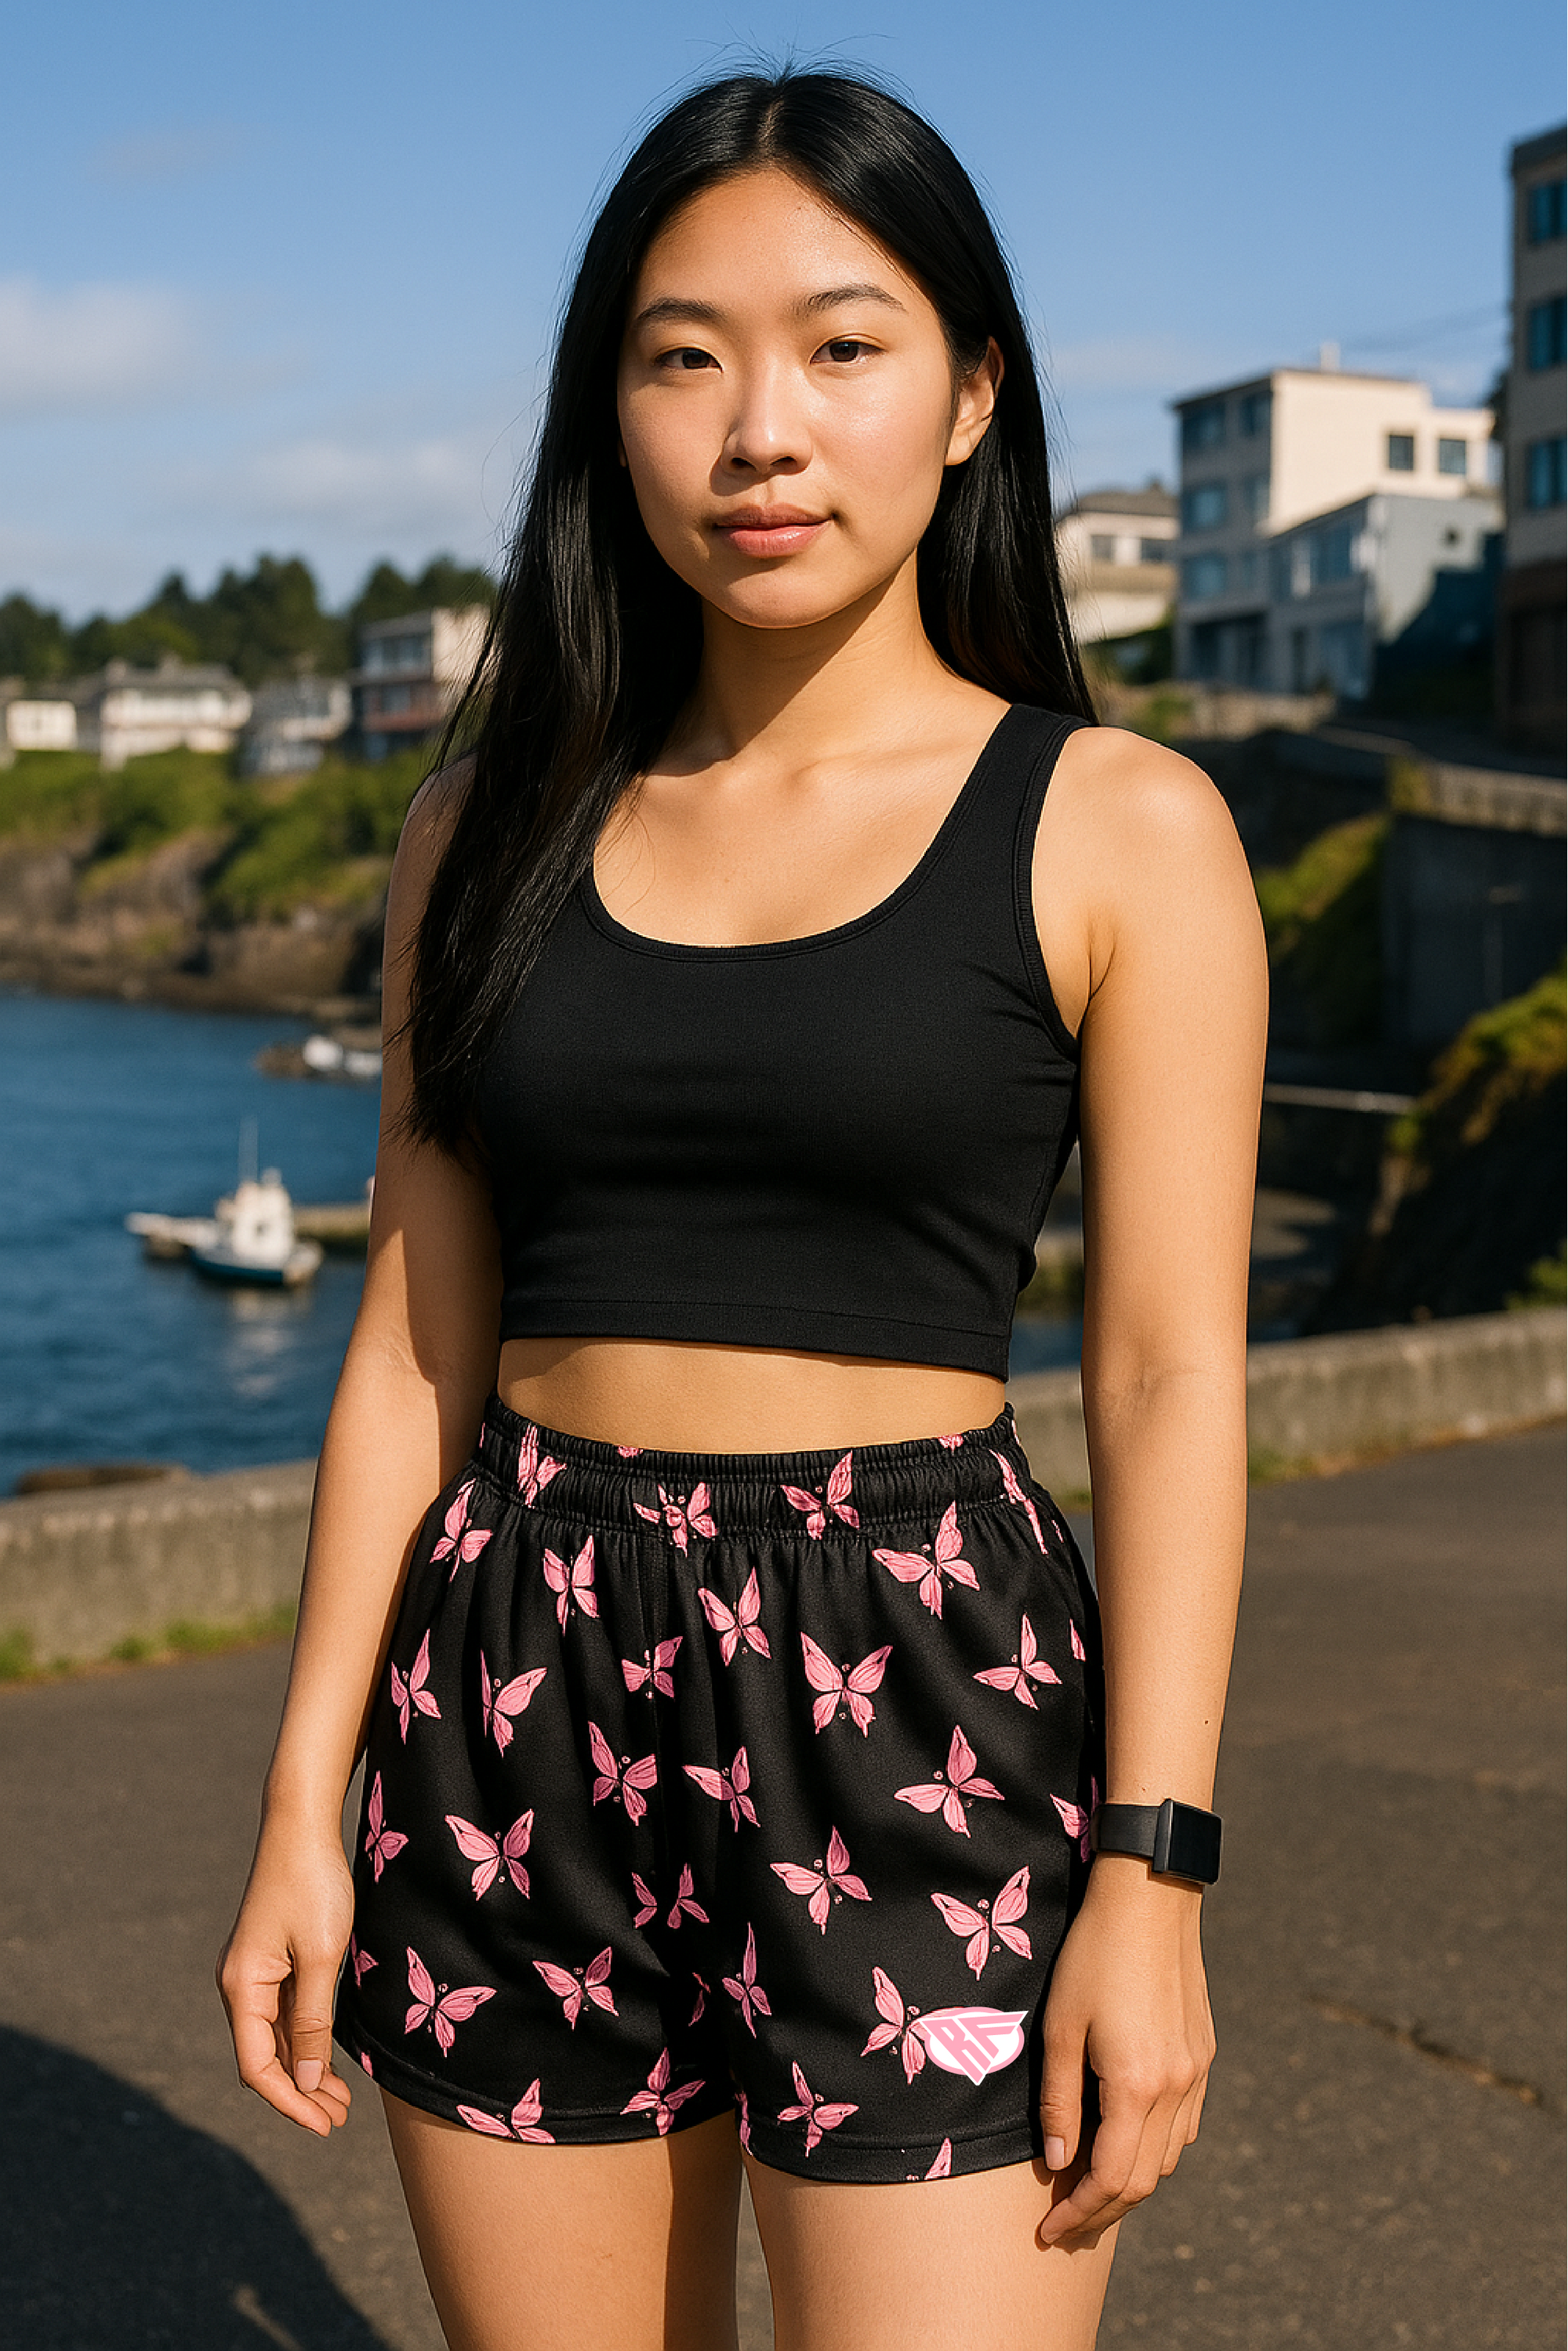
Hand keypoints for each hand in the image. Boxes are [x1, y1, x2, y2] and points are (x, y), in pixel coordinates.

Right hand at [216, 1815, 357, 2135]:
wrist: (302, 1826)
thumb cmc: (314, 1885)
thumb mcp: (323, 1957)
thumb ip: (313, 2021)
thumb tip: (304, 2082)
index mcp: (242, 1987)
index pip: (257, 2067)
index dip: (290, 2102)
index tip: (324, 2125)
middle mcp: (239, 1985)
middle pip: (264, 2057)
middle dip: (300, 2092)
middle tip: (340, 2118)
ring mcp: (253, 1972)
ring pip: (275, 2038)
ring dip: (304, 2069)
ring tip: (340, 2099)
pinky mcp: (270, 1959)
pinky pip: (283, 2013)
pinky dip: (305, 2039)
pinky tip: (329, 2056)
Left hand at [1035, 1856, 1214, 2248]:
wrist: (1150, 1900)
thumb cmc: (1093, 1956)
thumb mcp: (1059, 2026)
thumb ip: (1057, 2101)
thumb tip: (1058, 2163)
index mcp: (1137, 2086)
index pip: (1111, 2179)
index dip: (1079, 2213)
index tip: (1048, 2231)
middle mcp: (1176, 2089)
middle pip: (1145, 2181)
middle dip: (1104, 2211)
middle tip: (1066, 2225)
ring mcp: (1196, 2074)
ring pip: (1169, 2157)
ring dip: (1131, 2182)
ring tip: (1090, 2188)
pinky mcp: (1203, 2055)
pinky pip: (1185, 2125)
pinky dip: (1156, 2149)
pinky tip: (1127, 2141)